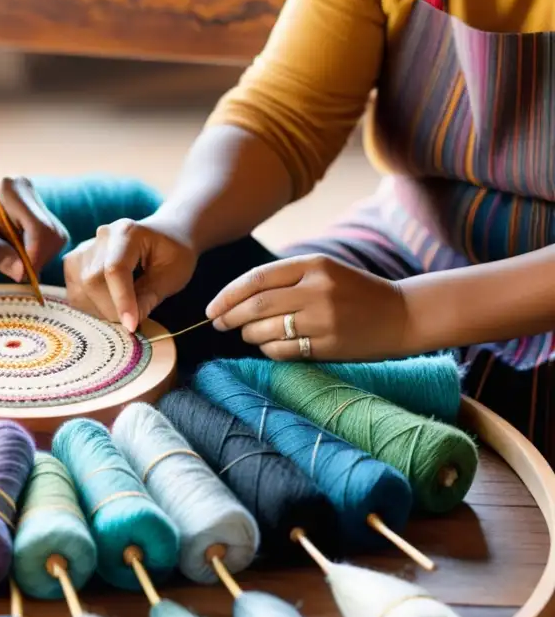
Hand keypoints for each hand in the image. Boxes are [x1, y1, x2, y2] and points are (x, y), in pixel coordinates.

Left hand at [0, 177, 68, 280]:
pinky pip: (51, 242)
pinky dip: (37, 256)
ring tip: (10, 261)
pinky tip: (16, 255)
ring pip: (56, 240)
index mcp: (12, 190)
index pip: (41, 230)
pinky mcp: (41, 215)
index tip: (17, 275)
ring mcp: (37, 202)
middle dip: (37, 260)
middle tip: (12, 270)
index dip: (34, 258)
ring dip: (37, 259)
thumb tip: (23, 273)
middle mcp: (29, 191)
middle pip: (54, 236)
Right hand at [63, 219, 196, 330]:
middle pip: (92, 280)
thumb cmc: (174, 254)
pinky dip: (91, 306)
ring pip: (80, 289)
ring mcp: (85, 248)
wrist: (166, 235)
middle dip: (111, 308)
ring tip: (123, 310)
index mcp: (127, 232)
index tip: (132, 326)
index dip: (121, 300)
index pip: (114, 269)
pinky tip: (110, 305)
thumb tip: (129, 323)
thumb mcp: (172, 276)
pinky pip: (75, 292)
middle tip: (133, 320)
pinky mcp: (75, 263)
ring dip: (101, 309)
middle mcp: (101, 236)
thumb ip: (150, 297)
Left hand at [206, 254, 410, 360]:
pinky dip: (268, 350)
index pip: (256, 279)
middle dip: (229, 317)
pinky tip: (270, 347)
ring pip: (265, 330)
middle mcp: (317, 289)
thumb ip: (285, 280)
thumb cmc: (355, 293)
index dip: (228, 295)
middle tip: (218, 324)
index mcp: (313, 265)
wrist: (403, 314)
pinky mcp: (329, 345)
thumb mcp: (324, 272)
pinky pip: (282, 351)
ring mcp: (323, 319)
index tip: (212, 309)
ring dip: (248, 335)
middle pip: (255, 306)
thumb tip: (235, 299)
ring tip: (248, 334)